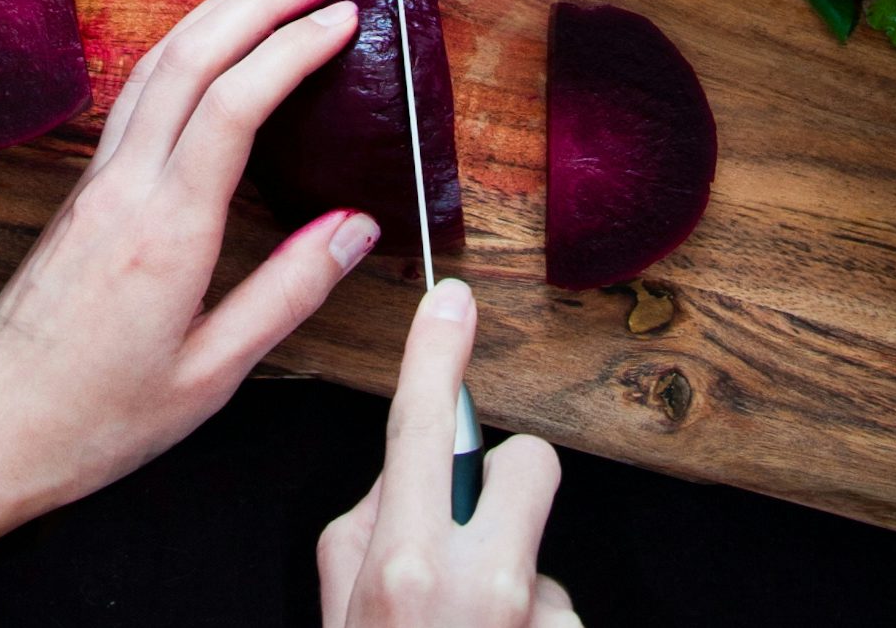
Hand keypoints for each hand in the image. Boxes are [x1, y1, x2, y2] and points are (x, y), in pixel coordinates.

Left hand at [0, 0, 378, 529]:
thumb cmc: (96, 420)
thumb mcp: (210, 377)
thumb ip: (287, 294)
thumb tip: (356, 226)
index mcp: (166, 231)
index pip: (235, 104)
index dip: (292, 48)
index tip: (343, 16)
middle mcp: (126, 187)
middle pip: (193, 58)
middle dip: (261, 3)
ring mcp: (97, 181)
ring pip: (157, 64)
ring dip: (216, 11)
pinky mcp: (83, 190)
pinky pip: (135, 93)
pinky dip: (181, 47)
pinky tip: (203, 42)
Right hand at [318, 281, 572, 626]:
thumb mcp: (339, 607)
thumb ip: (364, 526)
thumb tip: (398, 476)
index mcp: (408, 566)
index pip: (422, 426)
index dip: (435, 352)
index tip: (452, 300)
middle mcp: (481, 586)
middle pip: (527, 462)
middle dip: (503, 482)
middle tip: (473, 535)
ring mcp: (536, 619)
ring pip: (537, 547)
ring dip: (509, 578)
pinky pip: (556, 608)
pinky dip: (529, 624)